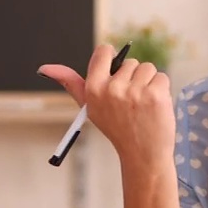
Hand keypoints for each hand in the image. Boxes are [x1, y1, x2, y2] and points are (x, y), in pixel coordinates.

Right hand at [38, 44, 174, 168]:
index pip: (104, 51)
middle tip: (131, 103)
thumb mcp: (89, 106)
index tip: (118, 75)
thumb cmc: (116, 128)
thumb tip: (44, 68)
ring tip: (143, 105)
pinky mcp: (155, 95)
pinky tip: (155, 107)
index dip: (113, 60)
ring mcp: (135, 91)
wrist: (142, 155)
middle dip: (133, 79)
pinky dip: (162, 90)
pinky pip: (161, 77)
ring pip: (147, 68)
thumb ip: (70, 83)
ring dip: (149, 83)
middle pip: (130, 62)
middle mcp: (112, 89)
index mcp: (93, 88)